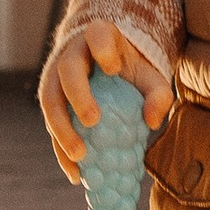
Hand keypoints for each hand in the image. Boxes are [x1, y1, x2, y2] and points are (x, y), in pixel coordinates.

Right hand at [38, 22, 170, 178]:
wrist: (107, 66)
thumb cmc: (131, 71)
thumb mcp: (150, 76)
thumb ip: (158, 94)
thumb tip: (151, 122)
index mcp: (99, 38)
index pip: (97, 34)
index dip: (102, 48)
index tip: (113, 69)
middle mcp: (72, 55)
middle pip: (67, 70)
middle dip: (77, 96)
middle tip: (92, 121)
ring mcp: (56, 78)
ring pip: (50, 101)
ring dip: (62, 130)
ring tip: (80, 156)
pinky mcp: (52, 103)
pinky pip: (51, 127)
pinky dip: (61, 152)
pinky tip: (76, 174)